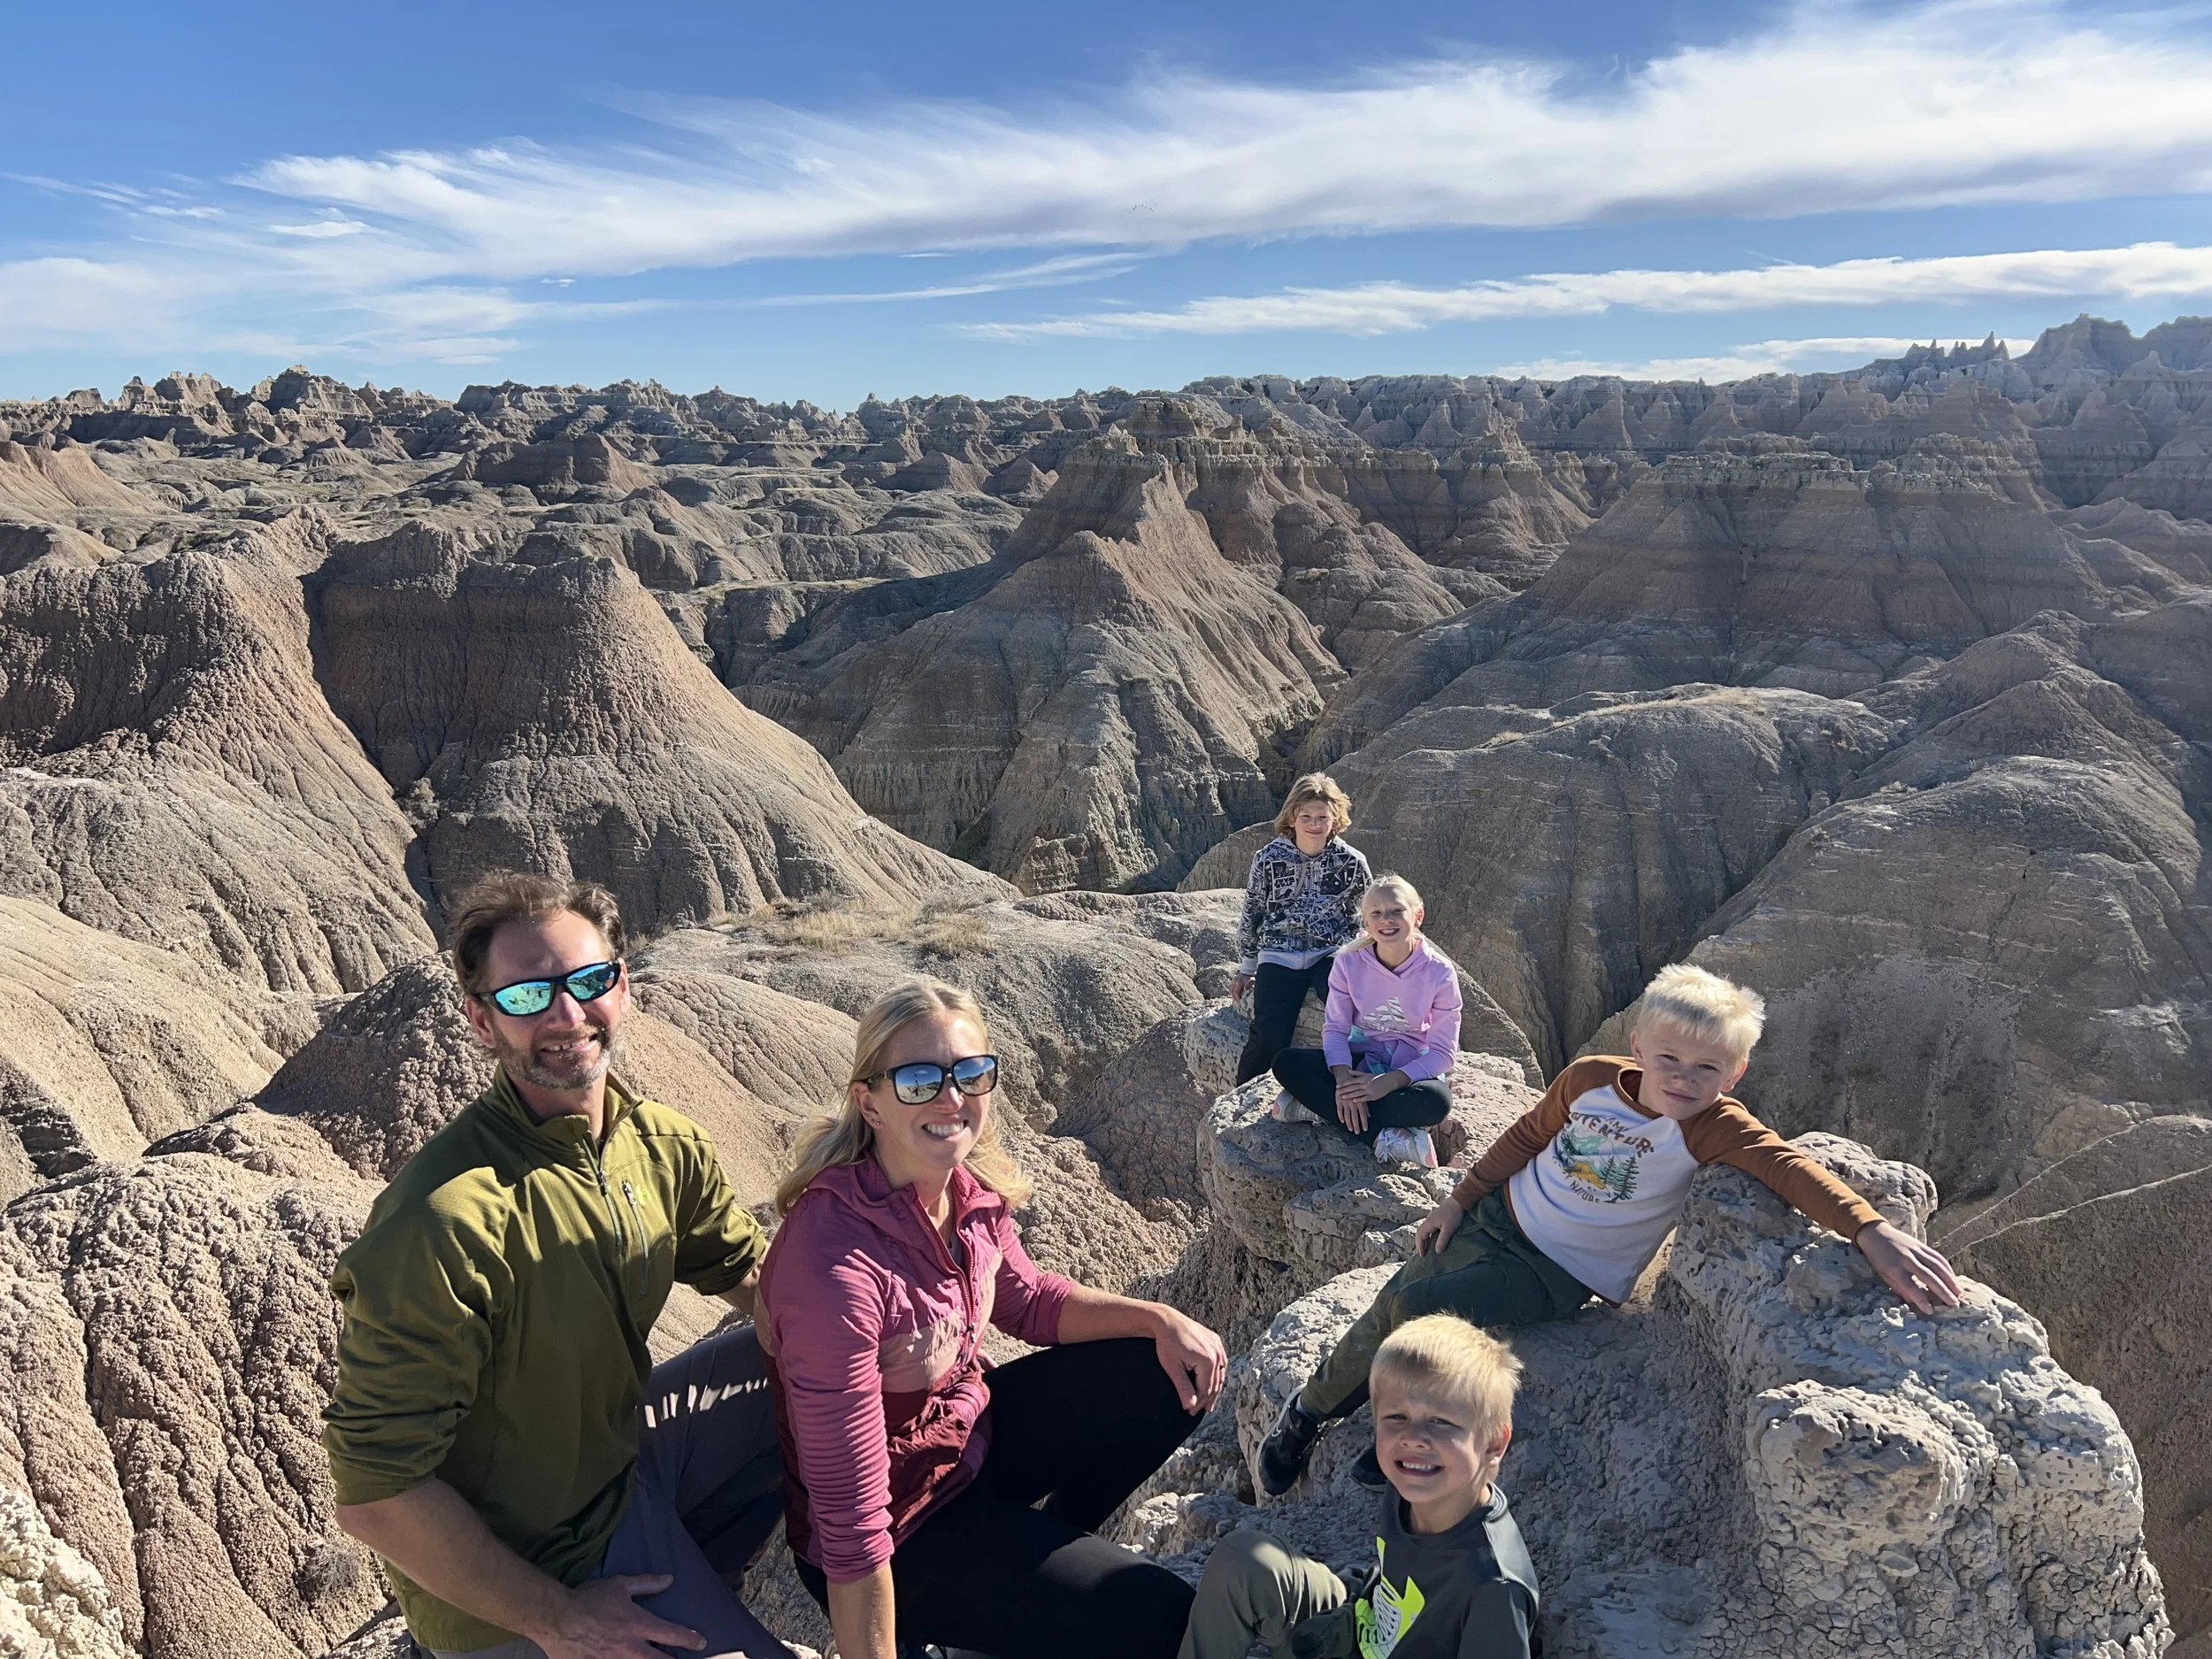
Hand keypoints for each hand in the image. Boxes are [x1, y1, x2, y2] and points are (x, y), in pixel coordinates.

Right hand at [537, 1575, 704, 1658]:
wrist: (556, 1617)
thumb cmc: (588, 1599)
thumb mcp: (620, 1585)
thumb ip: (646, 1584)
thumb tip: (669, 1579)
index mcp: (637, 1624)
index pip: (672, 1634)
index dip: (690, 1639)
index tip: (701, 1641)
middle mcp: (630, 1647)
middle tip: (679, 1658)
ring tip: (655, 1657)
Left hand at [1151, 1305, 1228, 1412]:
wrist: (1167, 1321)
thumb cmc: (1167, 1343)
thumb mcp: (1172, 1367)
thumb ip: (1183, 1387)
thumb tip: (1190, 1406)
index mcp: (1207, 1360)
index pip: (1206, 1389)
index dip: (1198, 1402)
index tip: (1190, 1412)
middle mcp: (1217, 1353)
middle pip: (1215, 1383)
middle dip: (1206, 1399)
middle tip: (1198, 1411)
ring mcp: (1218, 1346)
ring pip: (1220, 1374)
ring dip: (1214, 1388)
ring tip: (1208, 1403)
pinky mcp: (1216, 1341)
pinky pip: (1221, 1362)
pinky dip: (1217, 1374)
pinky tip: (1214, 1381)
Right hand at [1230, 972, 1253, 1003]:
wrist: (1248, 971)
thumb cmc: (1251, 977)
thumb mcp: (1252, 981)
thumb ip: (1249, 984)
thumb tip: (1245, 988)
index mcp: (1239, 982)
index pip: (1236, 992)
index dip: (1237, 998)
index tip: (1241, 1001)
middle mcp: (1235, 981)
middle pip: (1231, 991)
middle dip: (1234, 997)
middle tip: (1238, 1002)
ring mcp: (1233, 980)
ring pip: (1230, 989)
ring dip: (1232, 995)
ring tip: (1236, 999)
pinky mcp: (1233, 981)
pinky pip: (1231, 987)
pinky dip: (1233, 992)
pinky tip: (1236, 994)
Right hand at [1333, 1072, 1370, 1134]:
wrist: (1346, 1080)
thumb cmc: (1357, 1089)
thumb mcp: (1362, 1097)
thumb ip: (1365, 1107)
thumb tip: (1369, 1116)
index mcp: (1360, 1102)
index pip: (1363, 1115)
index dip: (1364, 1123)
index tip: (1365, 1129)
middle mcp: (1353, 1103)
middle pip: (1354, 1117)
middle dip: (1356, 1125)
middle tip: (1357, 1132)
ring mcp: (1346, 1102)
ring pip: (1347, 1115)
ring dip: (1349, 1123)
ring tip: (1351, 1129)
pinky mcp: (1339, 1101)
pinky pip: (1339, 1110)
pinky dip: (1341, 1116)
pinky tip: (1342, 1121)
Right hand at [1414, 1198, 1464, 1255]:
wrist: (1458, 1200)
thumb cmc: (1454, 1214)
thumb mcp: (1449, 1229)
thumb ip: (1442, 1240)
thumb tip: (1437, 1251)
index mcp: (1429, 1223)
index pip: (1420, 1236)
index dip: (1420, 1246)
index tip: (1422, 1256)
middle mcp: (1428, 1220)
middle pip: (1419, 1233)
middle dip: (1419, 1243)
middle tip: (1422, 1253)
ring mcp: (1431, 1217)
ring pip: (1423, 1229)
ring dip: (1423, 1238)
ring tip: (1425, 1247)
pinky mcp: (1436, 1216)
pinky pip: (1427, 1227)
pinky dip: (1427, 1234)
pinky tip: (1432, 1237)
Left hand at [1854, 1220, 1961, 1314]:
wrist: (1875, 1233)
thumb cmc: (1878, 1258)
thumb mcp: (1883, 1275)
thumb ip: (1899, 1288)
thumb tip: (1914, 1302)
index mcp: (1894, 1268)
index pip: (1909, 1286)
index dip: (1920, 1299)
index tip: (1930, 1311)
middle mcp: (1906, 1258)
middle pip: (1928, 1276)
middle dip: (1942, 1291)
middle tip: (1954, 1303)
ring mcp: (1915, 1250)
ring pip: (1937, 1265)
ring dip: (1950, 1279)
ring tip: (1958, 1293)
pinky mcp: (1921, 1245)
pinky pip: (1937, 1256)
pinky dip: (1947, 1268)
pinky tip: (1953, 1278)